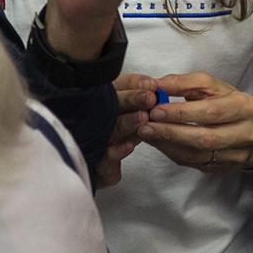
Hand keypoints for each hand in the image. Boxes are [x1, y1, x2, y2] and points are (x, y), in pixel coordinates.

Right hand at [95, 73, 162, 187]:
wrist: (100, 168)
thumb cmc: (117, 138)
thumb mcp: (131, 116)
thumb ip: (141, 103)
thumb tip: (155, 88)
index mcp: (107, 101)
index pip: (119, 86)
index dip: (134, 84)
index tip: (151, 84)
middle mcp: (99, 117)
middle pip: (113, 104)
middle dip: (133, 99)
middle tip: (149, 97)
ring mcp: (97, 139)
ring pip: (111, 128)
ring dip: (128, 122)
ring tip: (143, 118)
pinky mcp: (99, 161)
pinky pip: (106, 156)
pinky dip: (118, 150)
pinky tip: (129, 145)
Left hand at [138, 71, 252, 173]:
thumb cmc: (232, 103)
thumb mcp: (215, 87)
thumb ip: (186, 83)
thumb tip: (157, 84)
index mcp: (245, 107)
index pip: (211, 111)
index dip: (181, 112)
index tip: (155, 110)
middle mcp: (247, 133)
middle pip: (206, 137)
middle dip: (171, 132)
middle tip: (145, 126)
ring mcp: (239, 155)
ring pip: (199, 155)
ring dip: (169, 145)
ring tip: (147, 134)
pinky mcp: (227, 168)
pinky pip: (197, 164)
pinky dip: (174, 153)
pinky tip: (159, 144)